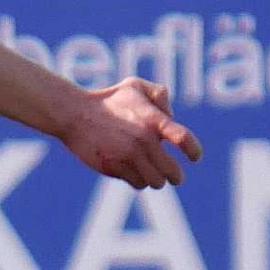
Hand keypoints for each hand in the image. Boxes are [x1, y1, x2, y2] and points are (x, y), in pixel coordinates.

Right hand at [60, 78, 203, 190]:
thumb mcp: (134, 85)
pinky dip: (139, 181)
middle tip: (174, 176)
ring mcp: (129, 156)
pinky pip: (137, 184)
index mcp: (153, 120)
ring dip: (156, 179)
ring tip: (151, 173)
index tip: (194, 157)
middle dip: (175, 175)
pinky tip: (133, 171)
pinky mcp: (115, 168)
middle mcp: (144, 140)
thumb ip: (159, 94)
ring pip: (156, 182)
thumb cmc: (107, 100)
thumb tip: (171, 115)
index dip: (193, 151)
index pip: (183, 139)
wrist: (74, 114)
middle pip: (173, 172)